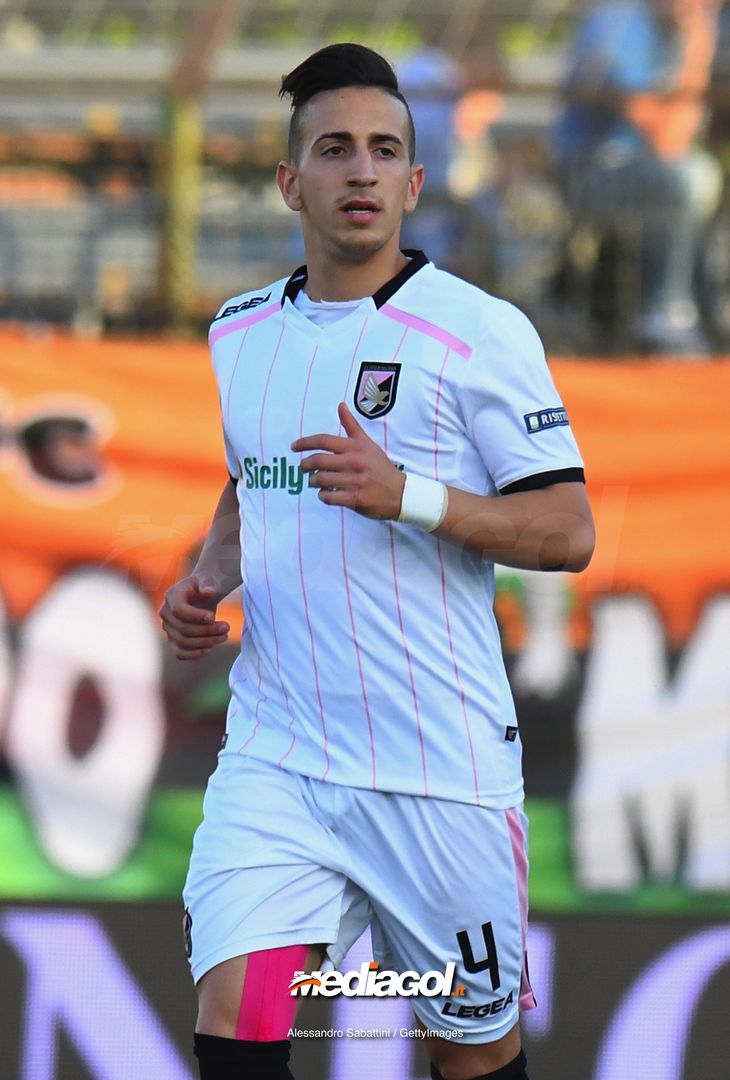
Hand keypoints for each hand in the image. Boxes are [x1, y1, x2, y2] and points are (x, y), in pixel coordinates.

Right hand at [159, 574, 229, 659]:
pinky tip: (210, 649)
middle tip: (226, 627)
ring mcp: (168, 628)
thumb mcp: (207, 578)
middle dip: (207, 630)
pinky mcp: (173, 640)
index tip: (214, 617)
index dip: (196, 616)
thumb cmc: (204, 585)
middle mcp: (165, 613)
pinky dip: (194, 654)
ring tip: (224, 636)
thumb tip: (209, 592)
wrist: (201, 594)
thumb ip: (207, 583)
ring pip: (183, 642)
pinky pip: (179, 653)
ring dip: (205, 642)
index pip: (179, 610)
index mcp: (171, 596)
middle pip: (183, 629)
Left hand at [291, 402, 405, 519]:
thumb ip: (351, 425)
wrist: (399, 492)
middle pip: (318, 461)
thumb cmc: (380, 466)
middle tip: (302, 467)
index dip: (305, 442)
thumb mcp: (367, 443)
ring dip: (313, 481)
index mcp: (355, 447)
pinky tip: (325, 493)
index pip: (324, 440)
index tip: (294, 446)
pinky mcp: (355, 499)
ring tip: (315, 481)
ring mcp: (354, 481)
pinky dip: (322, 495)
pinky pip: (328, 497)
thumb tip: (340, 405)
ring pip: (321, 479)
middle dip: (305, 464)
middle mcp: (354, 462)